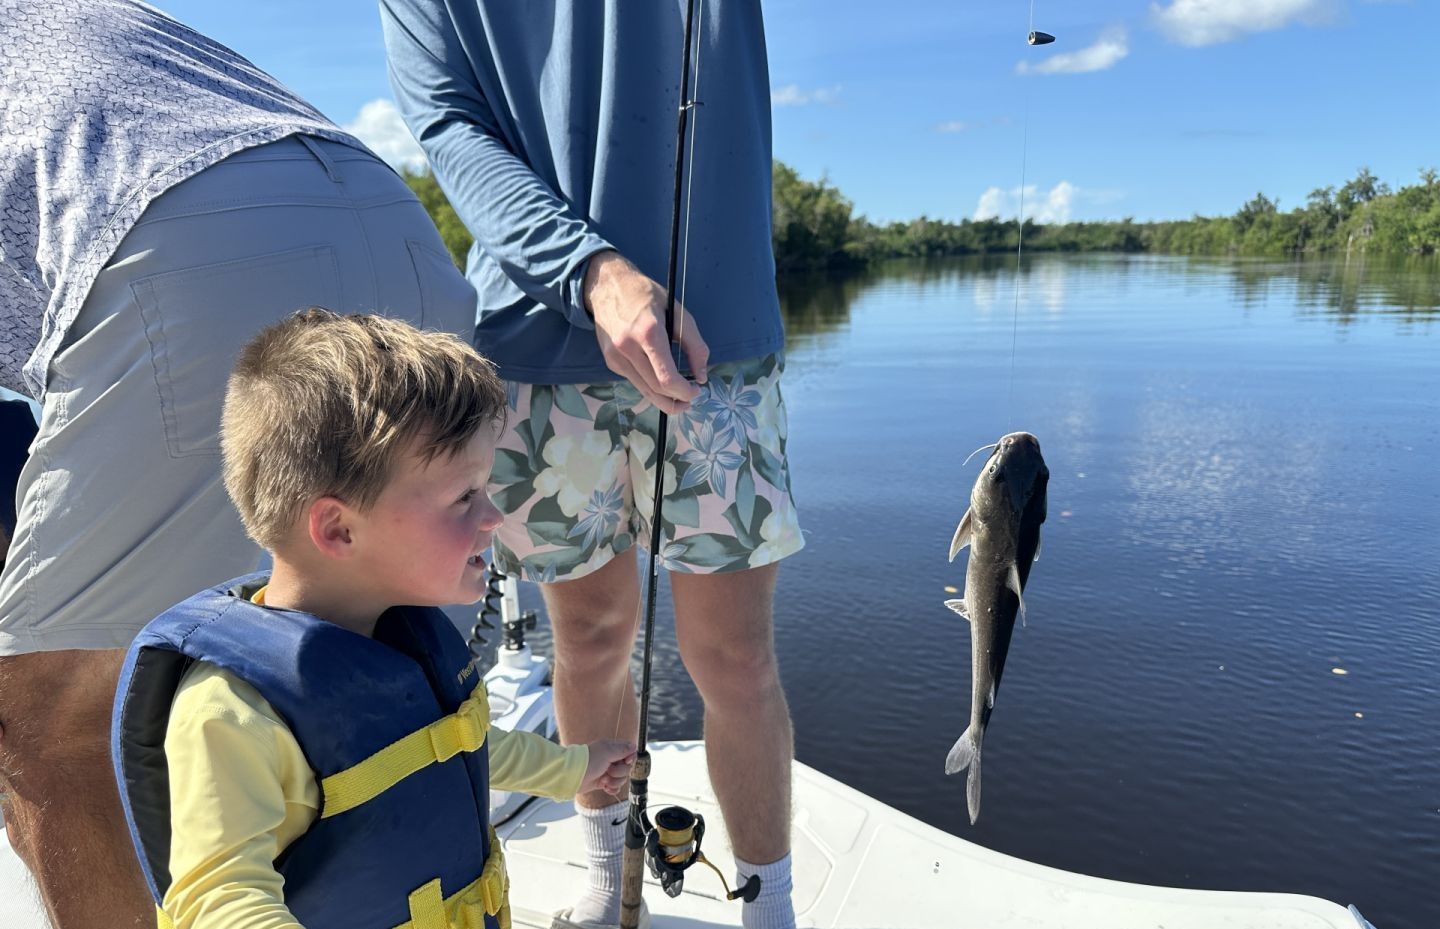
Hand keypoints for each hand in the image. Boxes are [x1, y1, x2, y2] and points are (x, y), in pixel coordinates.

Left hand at [580, 738, 637, 796]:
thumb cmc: (589, 760)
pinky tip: (605, 787)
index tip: (625, 761)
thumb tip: (634, 746)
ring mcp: (608, 772)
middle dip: (619, 772)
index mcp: (613, 749)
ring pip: (622, 779)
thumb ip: (622, 749)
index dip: (630, 759)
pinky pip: (615, 787)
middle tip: (608, 770)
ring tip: (604, 780)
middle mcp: (611, 760)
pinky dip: (612, 788)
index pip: (630, 753)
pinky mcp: (603, 782)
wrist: (573, 775)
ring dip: (614, 781)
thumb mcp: (607, 752)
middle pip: (627, 768)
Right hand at [582, 250, 709, 414]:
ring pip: (644, 390)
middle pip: (655, 389)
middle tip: (691, 398)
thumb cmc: (647, 296)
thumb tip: (702, 376)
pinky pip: (635, 380)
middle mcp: (627, 347)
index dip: (684, 391)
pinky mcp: (610, 361)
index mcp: (648, 333)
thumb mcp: (678, 312)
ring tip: (679, 398)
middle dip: (677, 400)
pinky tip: (659, 377)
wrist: (607, 286)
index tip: (697, 391)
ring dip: (664, 399)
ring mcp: (615, 356)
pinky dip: (650, 385)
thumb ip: (695, 345)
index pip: (666, 377)